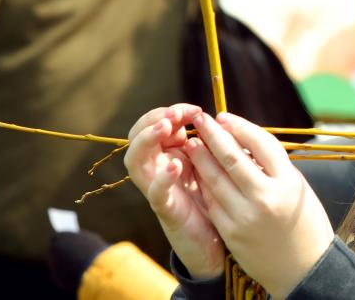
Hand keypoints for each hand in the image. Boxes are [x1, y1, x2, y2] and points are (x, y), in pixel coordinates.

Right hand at [124, 104, 224, 277]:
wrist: (219, 244)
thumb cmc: (219, 199)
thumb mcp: (217, 165)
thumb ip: (214, 144)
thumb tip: (219, 119)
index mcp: (172, 154)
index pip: (157, 124)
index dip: (171, 111)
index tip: (195, 109)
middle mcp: (159, 168)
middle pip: (138, 136)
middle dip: (154, 119)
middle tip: (174, 115)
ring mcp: (159, 188)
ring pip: (135, 160)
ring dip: (148, 139)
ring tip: (166, 127)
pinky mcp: (166, 210)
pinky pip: (155, 193)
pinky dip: (162, 177)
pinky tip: (175, 165)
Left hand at [185, 111, 334, 296]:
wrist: (304, 267)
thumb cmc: (304, 221)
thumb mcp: (297, 187)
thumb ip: (273, 166)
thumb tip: (244, 138)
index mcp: (288, 182)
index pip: (260, 143)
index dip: (239, 127)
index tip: (223, 116)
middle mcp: (267, 197)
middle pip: (232, 157)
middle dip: (213, 135)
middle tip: (201, 120)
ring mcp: (246, 216)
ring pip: (215, 178)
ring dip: (201, 157)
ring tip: (193, 141)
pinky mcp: (231, 232)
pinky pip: (212, 201)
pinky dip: (204, 183)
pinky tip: (198, 171)